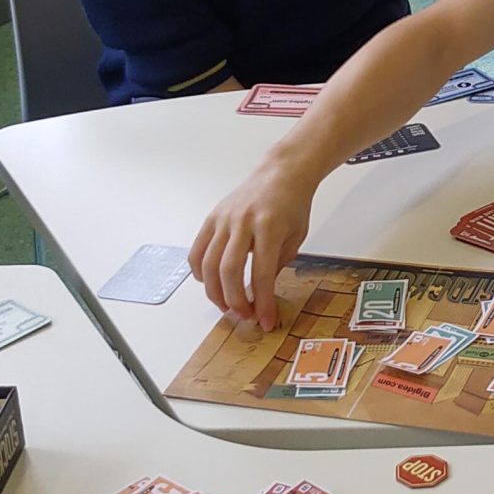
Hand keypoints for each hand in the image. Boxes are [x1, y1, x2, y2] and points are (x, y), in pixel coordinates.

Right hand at [188, 162, 312, 329]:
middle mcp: (243, 222)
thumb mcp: (296, 238)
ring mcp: (224, 219)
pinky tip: (210, 284)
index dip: (262, 302)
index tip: (264, 321)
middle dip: (235, 300)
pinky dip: (200, 272)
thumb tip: (261, 295)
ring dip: (215, 292)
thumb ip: (277, 265)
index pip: (261, 273)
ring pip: (209, 263)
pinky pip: (197, 250)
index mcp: (269, 227)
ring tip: (227, 306)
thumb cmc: (293, 204)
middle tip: (245, 316)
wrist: (281, 173)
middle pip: (229, 270)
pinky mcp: (212, 217)